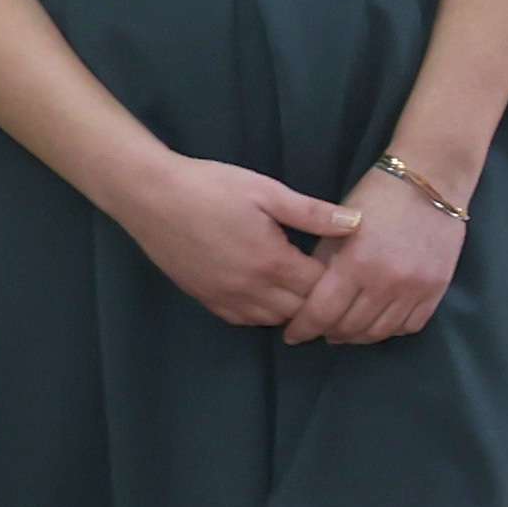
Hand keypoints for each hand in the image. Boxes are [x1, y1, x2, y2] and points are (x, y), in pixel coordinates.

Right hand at [113, 153, 362, 327]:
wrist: (149, 195)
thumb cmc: (210, 186)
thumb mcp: (267, 192)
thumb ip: (313, 213)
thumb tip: (358, 223)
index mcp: (271, 262)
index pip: (321, 288)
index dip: (339, 279)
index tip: (348, 264)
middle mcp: (250, 289)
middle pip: (301, 311)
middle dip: (320, 298)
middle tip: (331, 278)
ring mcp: (225, 298)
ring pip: (274, 320)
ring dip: (292, 308)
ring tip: (303, 286)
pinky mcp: (205, 299)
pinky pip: (244, 320)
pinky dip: (263, 312)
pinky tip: (269, 292)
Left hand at [278, 155, 470, 346]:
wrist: (430, 180)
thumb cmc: (377, 198)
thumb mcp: (338, 227)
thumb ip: (323, 265)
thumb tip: (307, 300)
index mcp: (356, 263)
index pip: (321, 313)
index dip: (302, 328)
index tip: (292, 334)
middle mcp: (386, 281)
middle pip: (350, 328)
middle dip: (328, 332)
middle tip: (320, 330)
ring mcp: (415, 287)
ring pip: (380, 333)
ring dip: (358, 335)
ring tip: (347, 329)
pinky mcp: (437, 288)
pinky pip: (410, 325)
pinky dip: (390, 328)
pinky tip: (379, 320)